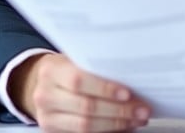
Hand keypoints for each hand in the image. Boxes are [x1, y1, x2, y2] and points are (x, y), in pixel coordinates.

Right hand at [8, 53, 150, 131]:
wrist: (42, 84)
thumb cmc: (66, 68)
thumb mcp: (74, 58)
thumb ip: (95, 65)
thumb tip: (131, 74)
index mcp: (52, 71)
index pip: (79, 80)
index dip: (105, 88)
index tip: (128, 93)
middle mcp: (46, 95)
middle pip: (85, 107)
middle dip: (118, 111)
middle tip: (141, 110)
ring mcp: (48, 117)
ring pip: (85, 126)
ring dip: (116, 124)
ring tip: (135, 119)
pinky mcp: (53, 132)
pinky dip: (107, 131)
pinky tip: (122, 126)